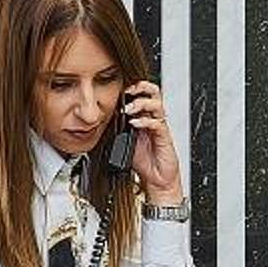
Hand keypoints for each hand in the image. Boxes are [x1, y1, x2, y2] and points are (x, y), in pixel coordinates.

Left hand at [121, 81, 183, 203]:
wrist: (156, 179)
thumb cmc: (143, 161)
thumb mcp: (123, 141)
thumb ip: (117, 128)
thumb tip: (102, 119)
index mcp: (144, 117)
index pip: (142, 94)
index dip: (133, 88)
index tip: (120, 88)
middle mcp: (153, 119)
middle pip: (154, 93)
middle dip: (141, 87)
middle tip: (128, 91)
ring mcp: (159, 127)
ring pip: (157, 105)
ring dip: (141, 103)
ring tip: (129, 109)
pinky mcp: (164, 137)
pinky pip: (157, 123)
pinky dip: (145, 121)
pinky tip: (136, 123)